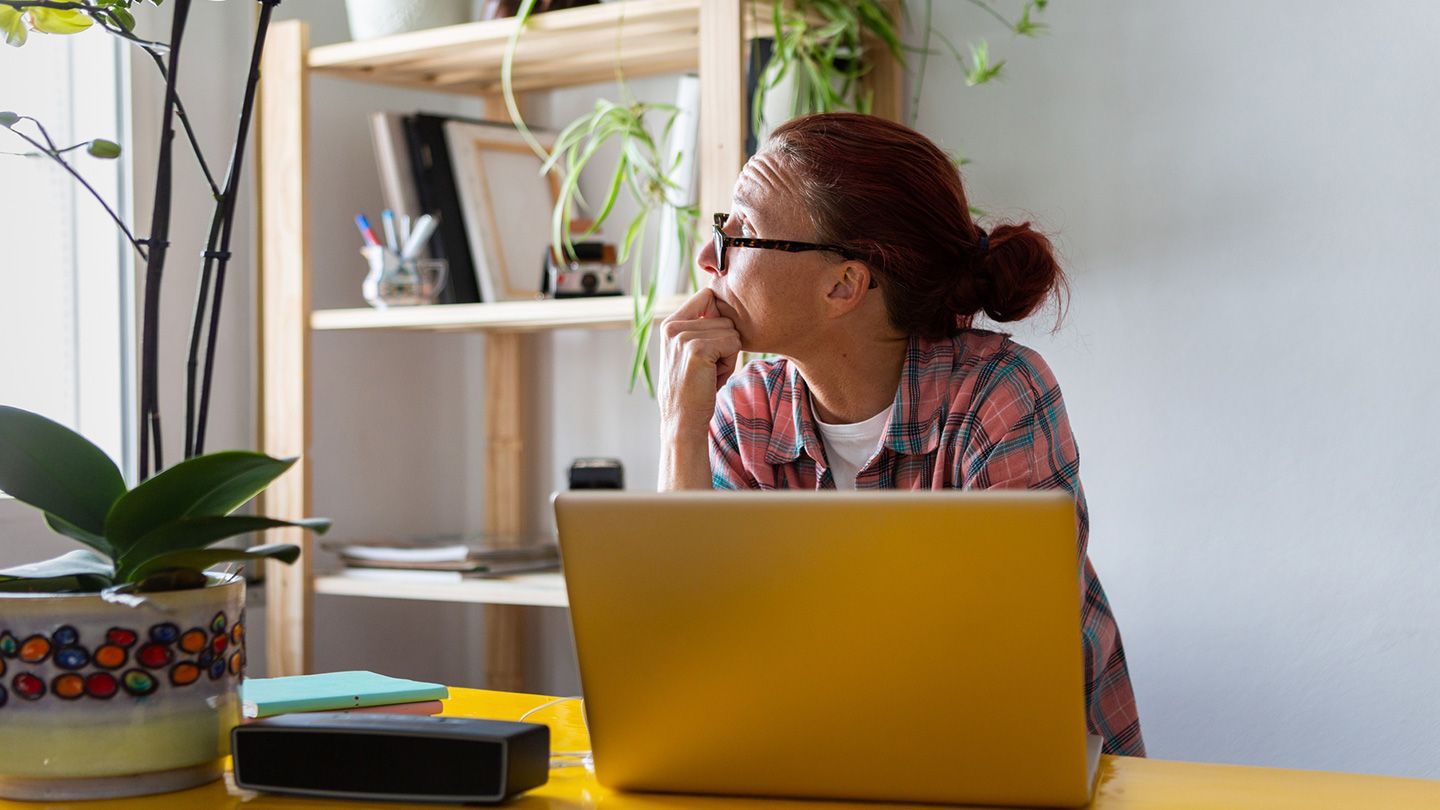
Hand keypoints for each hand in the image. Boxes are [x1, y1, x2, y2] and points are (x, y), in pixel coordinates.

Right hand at [659, 288, 740, 434]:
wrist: (682, 420)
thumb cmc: (693, 388)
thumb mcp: (690, 351)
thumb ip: (701, 327)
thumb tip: (725, 301)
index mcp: (670, 324)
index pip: (707, 296)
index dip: (720, 317)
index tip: (714, 342)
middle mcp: (673, 326)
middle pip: (724, 317)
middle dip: (725, 343)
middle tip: (709, 366)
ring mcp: (684, 337)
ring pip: (731, 331)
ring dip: (728, 355)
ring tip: (709, 373)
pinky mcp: (697, 349)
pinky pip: (733, 343)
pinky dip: (730, 363)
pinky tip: (713, 377)